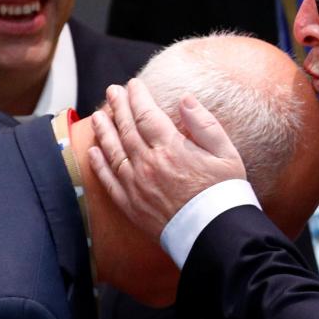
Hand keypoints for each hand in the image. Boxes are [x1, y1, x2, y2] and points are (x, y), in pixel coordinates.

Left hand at [88, 79, 246, 239]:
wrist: (215, 234)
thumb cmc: (224, 194)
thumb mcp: (225, 153)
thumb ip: (204, 124)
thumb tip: (185, 100)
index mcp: (171, 148)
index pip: (146, 114)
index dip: (137, 96)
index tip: (133, 84)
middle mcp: (148, 164)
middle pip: (126, 128)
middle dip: (118, 106)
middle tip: (112, 90)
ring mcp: (136, 185)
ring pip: (113, 150)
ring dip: (104, 130)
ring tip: (98, 115)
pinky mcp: (131, 205)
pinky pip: (108, 180)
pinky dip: (98, 164)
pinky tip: (93, 151)